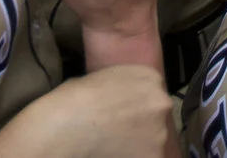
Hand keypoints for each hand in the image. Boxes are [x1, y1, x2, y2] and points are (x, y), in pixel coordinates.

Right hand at [15, 66, 176, 157]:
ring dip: (139, 145)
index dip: (138, 108)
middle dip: (142, 126)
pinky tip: (113, 153)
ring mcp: (160, 130)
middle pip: (157, 117)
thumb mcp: (103, 77)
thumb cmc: (74, 99)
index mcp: (149, 76)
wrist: (65, 125)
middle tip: (117, 132)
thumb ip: (124, 86)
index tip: (124, 116)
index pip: (152, 94)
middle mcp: (161, 101)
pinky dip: (134, 157)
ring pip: (154, 141)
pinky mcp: (153, 155)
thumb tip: (123, 99)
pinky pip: (147, 157)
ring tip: (113, 145)